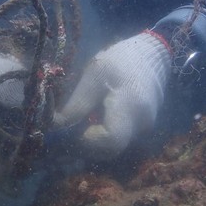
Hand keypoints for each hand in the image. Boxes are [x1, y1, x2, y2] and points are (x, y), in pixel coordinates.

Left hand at [54, 31, 171, 159]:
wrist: (152, 56)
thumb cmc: (120, 60)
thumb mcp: (94, 75)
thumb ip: (77, 103)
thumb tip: (53, 126)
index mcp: (130, 106)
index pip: (111, 140)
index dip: (90, 141)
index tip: (79, 127)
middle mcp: (142, 123)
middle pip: (112, 150)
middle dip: (89, 144)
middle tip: (77, 126)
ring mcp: (145, 128)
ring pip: (115, 147)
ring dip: (96, 140)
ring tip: (88, 118)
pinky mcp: (143, 128)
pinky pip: (121, 139)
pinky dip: (106, 134)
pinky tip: (100, 117)